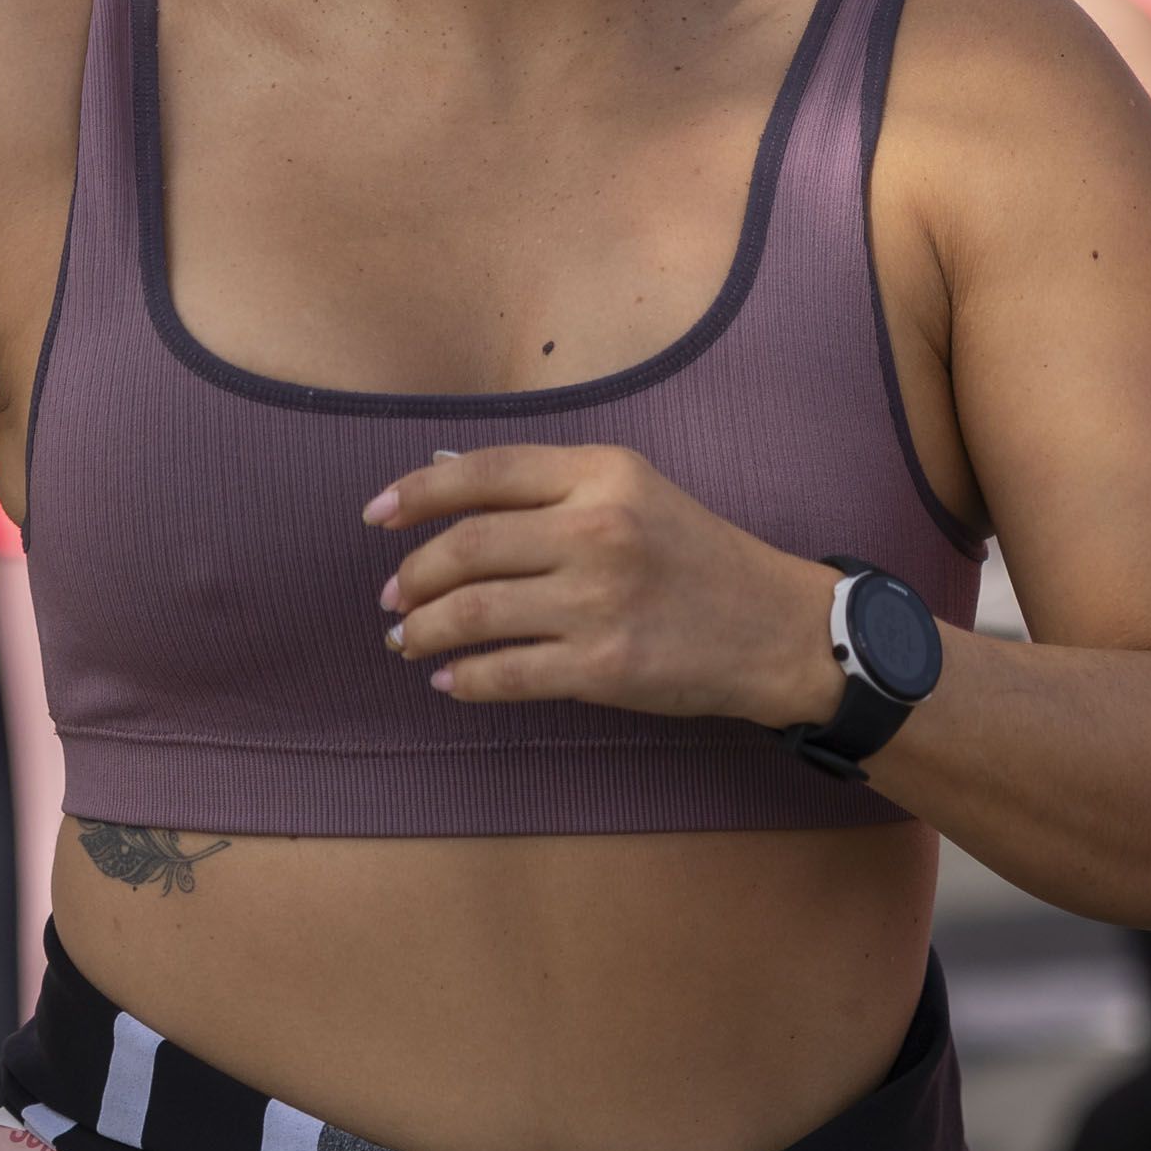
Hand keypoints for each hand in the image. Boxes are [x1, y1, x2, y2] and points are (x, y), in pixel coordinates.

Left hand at [372, 444, 851, 728]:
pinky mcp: (604, 667)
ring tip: (407, 638)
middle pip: (466, 546)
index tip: (376, 515)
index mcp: (603, 472)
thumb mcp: (633, 490)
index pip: (484, 473)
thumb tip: (439, 473)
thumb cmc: (696, 556)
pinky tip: (450, 679)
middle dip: (412, 575)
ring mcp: (600, 600)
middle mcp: (599, 528)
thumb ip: (547, 483)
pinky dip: (463, 678)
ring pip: (474, 611)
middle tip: (392, 597)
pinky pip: (504, 673)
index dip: (416, 493)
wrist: (774, 628)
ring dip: (423, 629)